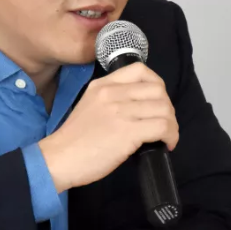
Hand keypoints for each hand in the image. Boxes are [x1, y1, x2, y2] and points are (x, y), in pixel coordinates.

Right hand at [39, 62, 178, 191]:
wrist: (59, 158)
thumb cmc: (73, 139)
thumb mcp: (89, 106)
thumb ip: (111, 100)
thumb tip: (139, 108)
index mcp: (103, 85)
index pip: (140, 70)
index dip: (156, 85)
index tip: (156, 102)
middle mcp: (113, 93)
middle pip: (158, 90)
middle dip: (167, 107)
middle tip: (163, 123)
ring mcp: (121, 112)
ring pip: (164, 109)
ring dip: (171, 124)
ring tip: (166, 136)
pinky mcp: (128, 132)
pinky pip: (163, 127)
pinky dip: (171, 135)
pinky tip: (166, 144)